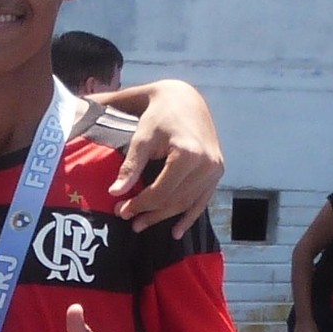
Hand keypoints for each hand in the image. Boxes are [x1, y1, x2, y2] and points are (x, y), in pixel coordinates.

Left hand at [108, 80, 223, 238]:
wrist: (185, 99)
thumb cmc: (159, 116)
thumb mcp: (141, 137)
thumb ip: (130, 166)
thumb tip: (115, 193)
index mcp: (188, 154)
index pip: (160, 192)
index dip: (139, 204)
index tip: (120, 209)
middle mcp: (206, 163)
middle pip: (174, 200)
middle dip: (150, 213)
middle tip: (128, 220)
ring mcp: (215, 169)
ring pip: (187, 203)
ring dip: (164, 217)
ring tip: (142, 224)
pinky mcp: (217, 171)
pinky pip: (202, 200)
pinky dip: (189, 216)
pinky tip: (177, 232)